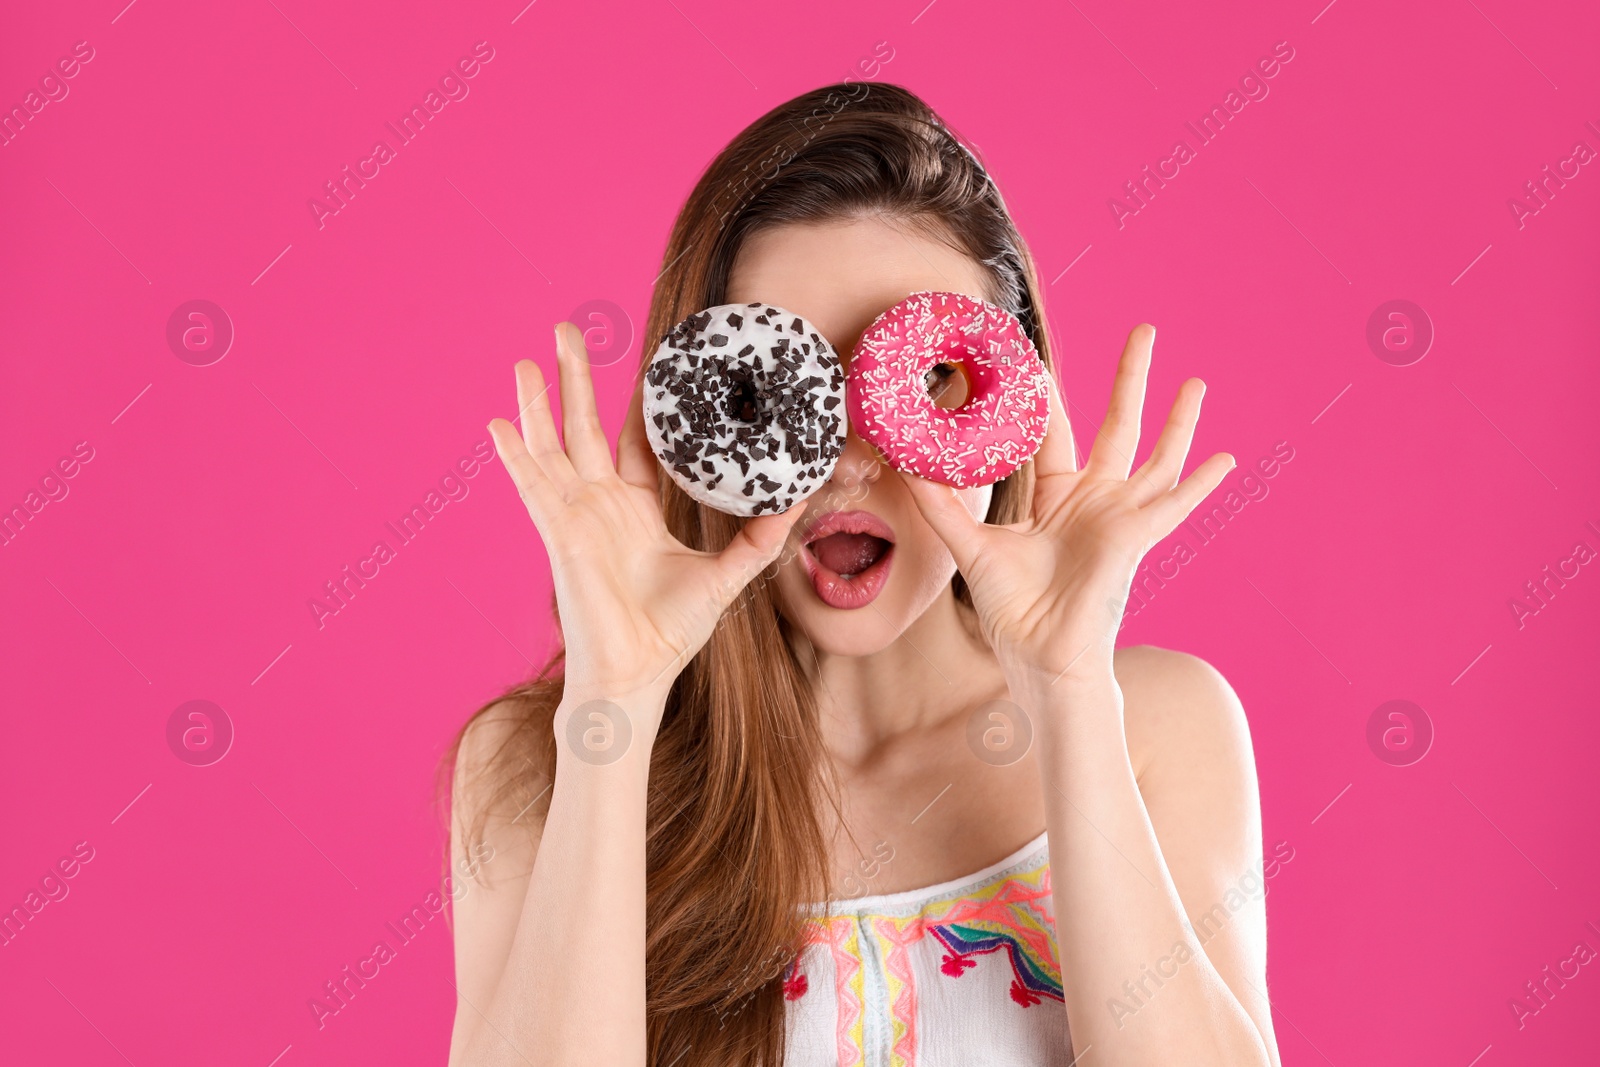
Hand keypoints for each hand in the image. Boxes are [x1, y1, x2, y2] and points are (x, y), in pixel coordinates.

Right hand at [488, 323, 809, 714]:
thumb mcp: (726, 575)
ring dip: (538, 403)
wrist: (637, 674)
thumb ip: (759, 539)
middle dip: (576, 379)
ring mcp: (576, 516)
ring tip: (528, 359)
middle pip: (585, 426)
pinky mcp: (559, 533)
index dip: (638, 403)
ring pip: (553, 445)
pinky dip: (515, 455)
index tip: (645, 363)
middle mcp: (602, 505)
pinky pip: (533, 486)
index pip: (635, 442)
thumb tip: (799, 501)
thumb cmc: (672, 633)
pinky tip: (497, 424)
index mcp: (637, 510)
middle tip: (567, 330)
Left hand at [904, 324, 1233, 686]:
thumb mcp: (972, 547)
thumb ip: (943, 507)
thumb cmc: (1014, 609)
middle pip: (1117, 424)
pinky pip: (1174, 506)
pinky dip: (1201, 484)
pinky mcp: (1134, 538)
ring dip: (1177, 420)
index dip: (1043, 396)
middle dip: (1131, 378)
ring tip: (1196, 381)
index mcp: (1057, 496)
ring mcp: (1120, 517)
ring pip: (1156, 456)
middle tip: (1145, 329)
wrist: (1039, 657)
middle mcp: (1095, 499)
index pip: (1051, 432)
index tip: (1032, 355)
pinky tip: (1228, 459)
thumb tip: (908, 466)